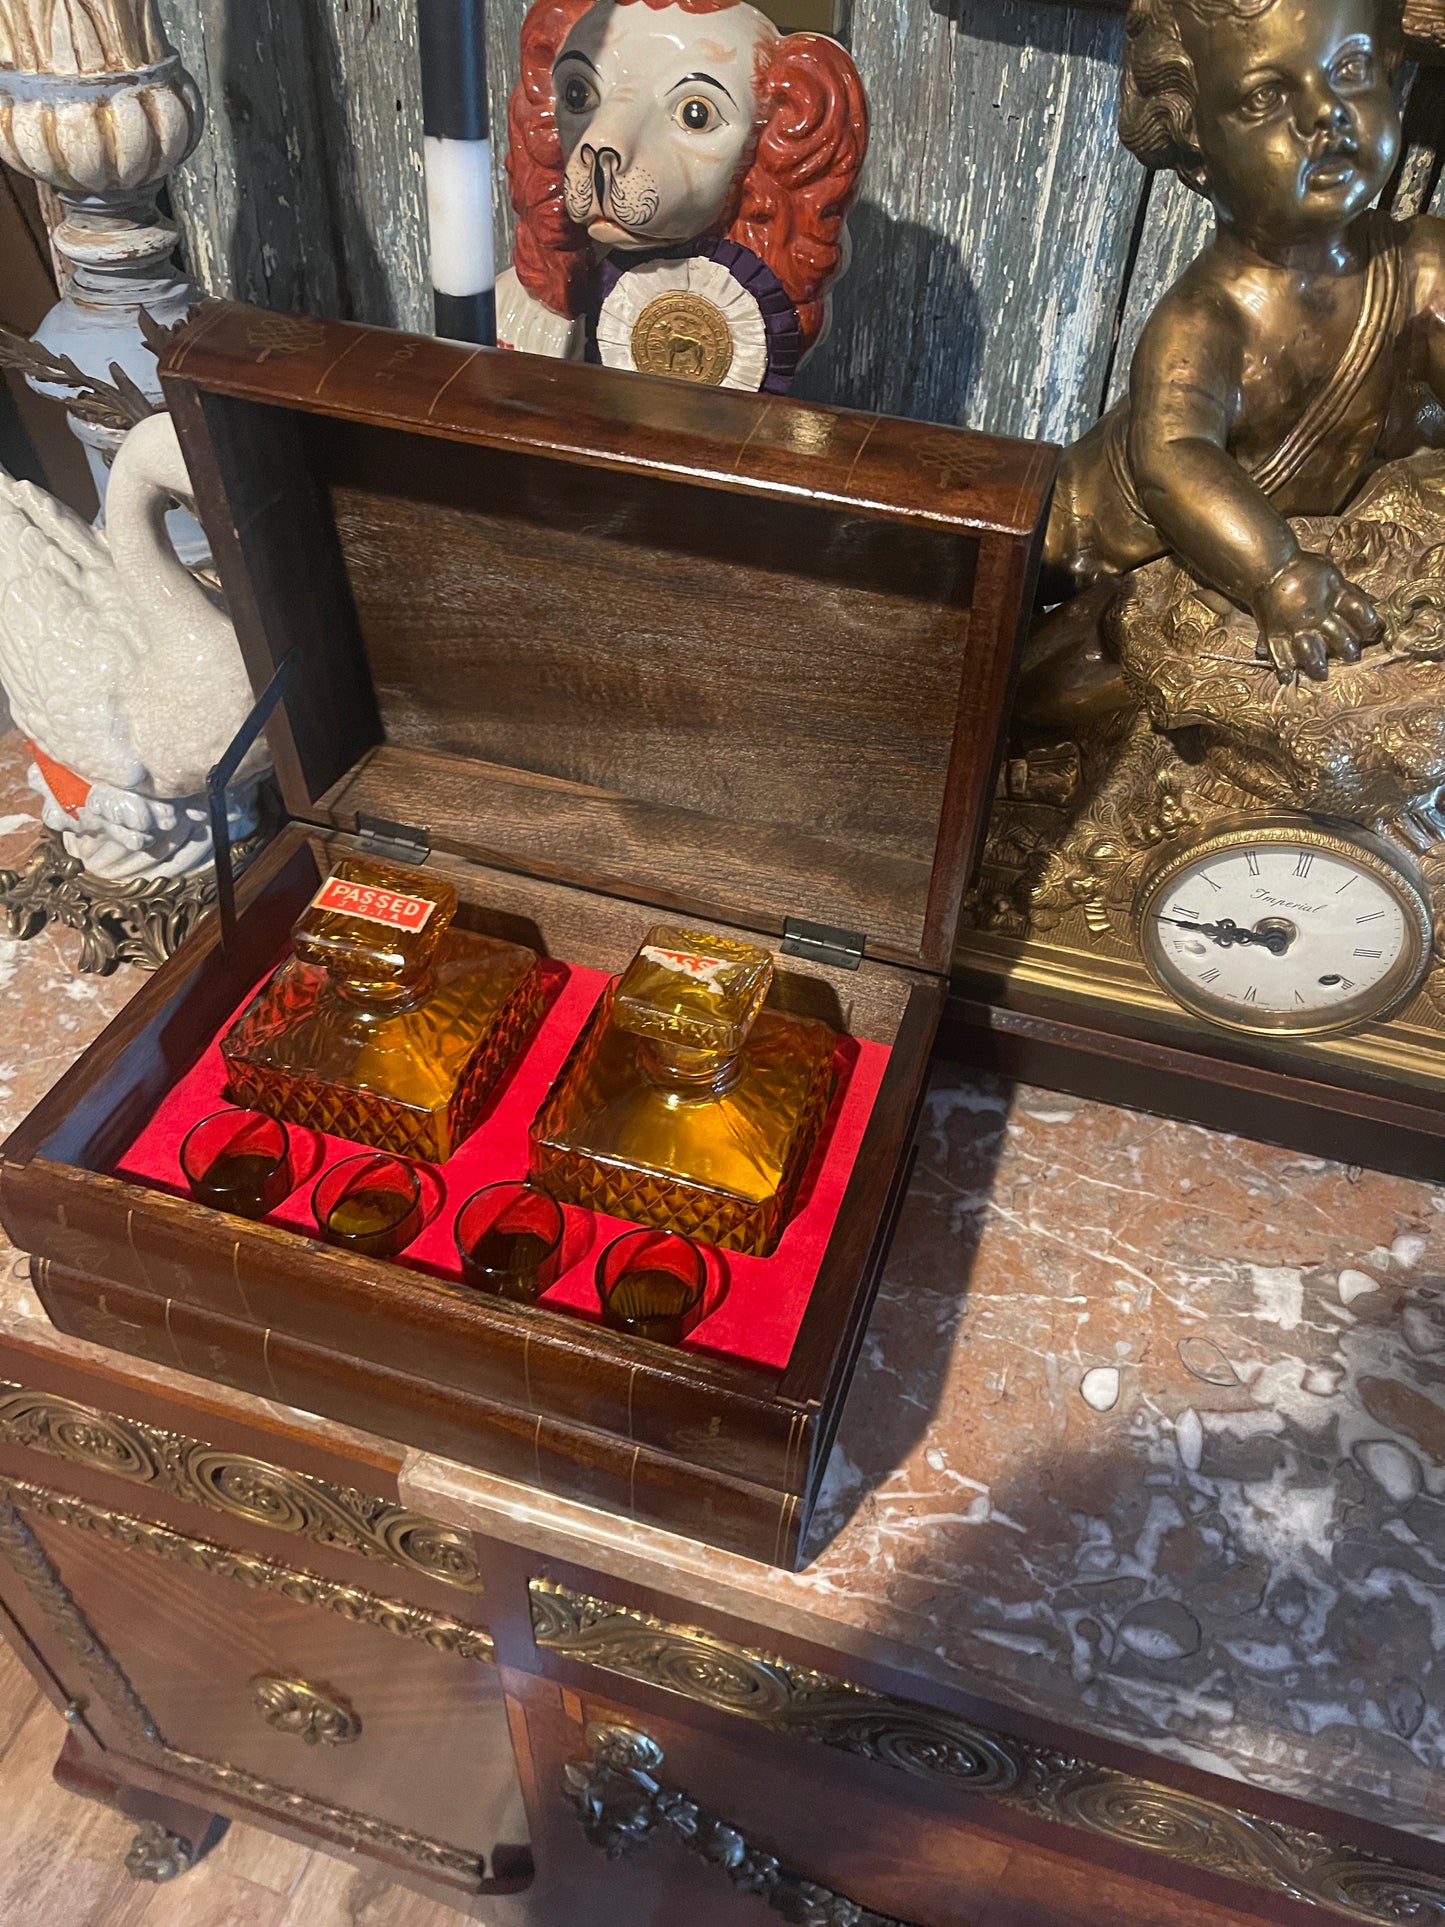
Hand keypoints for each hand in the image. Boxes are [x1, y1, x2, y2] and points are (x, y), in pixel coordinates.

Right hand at [1252, 553, 1384, 682]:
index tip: (1375, 632)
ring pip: (1310, 651)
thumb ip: (1348, 591)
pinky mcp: (1275, 633)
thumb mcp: (1331, 574)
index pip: (1360, 613)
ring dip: (1316, 664)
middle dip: (1347, 648)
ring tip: (1321, 674)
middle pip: (1339, 636)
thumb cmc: (1302, 567)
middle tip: (1353, 656)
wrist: (1269, 567)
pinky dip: (1282, 667)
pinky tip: (1287, 678)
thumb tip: (1370, 601)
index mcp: (1334, 596)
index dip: (1370, 624)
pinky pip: (1278, 653)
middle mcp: (1317, 615)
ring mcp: (1295, 626)